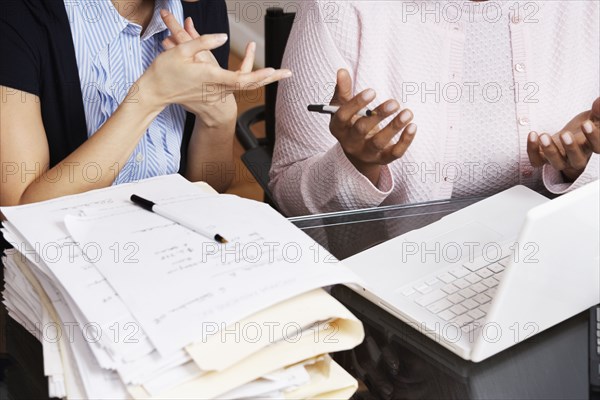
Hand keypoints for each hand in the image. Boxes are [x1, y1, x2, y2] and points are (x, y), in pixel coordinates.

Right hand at [142, 10, 291, 126]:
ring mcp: (216, 92)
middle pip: (249, 84)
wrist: (155, 93)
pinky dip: (249, 78)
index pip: (240, 78)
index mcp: (211, 77)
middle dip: (270, 78)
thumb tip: (223, 36)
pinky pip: (236, 86)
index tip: (271, 70)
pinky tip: (258, 73)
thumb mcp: (180, 51)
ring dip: (263, 79)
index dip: (257, 75)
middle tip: (288, 72)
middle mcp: (217, 87)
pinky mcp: (214, 93)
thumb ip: (203, 42)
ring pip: (245, 86)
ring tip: (280, 73)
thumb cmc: (164, 71)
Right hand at [329, 69, 416, 184]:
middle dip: (378, 116)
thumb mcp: (343, 108)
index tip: (372, 91)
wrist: (358, 152)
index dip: (356, 104)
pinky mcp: (382, 159)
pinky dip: (405, 141)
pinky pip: (394, 153)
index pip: (342, 116)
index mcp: (338, 128)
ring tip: (408, 113)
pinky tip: (413, 126)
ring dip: (394, 127)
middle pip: (361, 130)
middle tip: (394, 103)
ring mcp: (366, 153)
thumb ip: (343, 90)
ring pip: (379, 142)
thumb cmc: (351, 123)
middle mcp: (350, 143)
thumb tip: (341, 70)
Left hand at [527, 97, 599, 180]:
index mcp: (591, 146)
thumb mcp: (592, 118)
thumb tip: (599, 101)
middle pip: (577, 160)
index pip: (596, 147)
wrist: (568, 136)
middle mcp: (577, 157)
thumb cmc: (582, 128)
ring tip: (544, 136)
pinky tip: (533, 135)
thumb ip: (597, 111)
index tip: (586, 124)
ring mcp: (560, 160)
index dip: (593, 137)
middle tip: (565, 134)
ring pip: (557, 163)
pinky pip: (537, 161)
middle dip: (571, 148)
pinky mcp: (544, 158)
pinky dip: (532, 150)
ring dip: (550, 151)